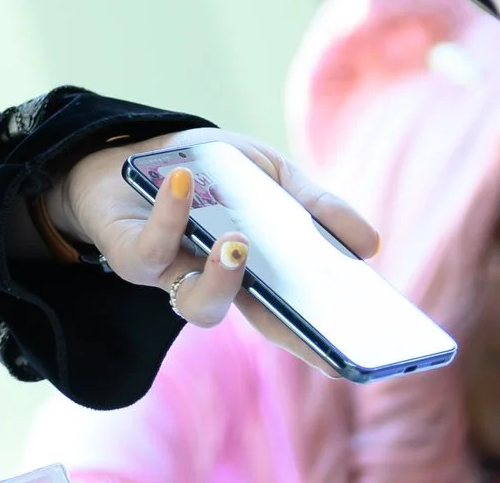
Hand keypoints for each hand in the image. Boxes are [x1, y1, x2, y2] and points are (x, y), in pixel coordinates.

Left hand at [44, 127, 377, 375]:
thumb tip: (371, 245)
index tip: (360, 351)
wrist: (128, 149)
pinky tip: (182, 181)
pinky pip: (149, 249)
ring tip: (240, 243)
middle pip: (260, 322)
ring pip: (200, 306)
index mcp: (257, 273)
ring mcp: (173, 277)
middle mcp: (217, 284)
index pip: (296, 314)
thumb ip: (317, 205)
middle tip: (324, 323)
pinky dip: (168, 214)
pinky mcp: (130, 257)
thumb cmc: (206, 169)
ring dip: (223, 279)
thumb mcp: (271, 174)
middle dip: (291, 330)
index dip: (322, 337)